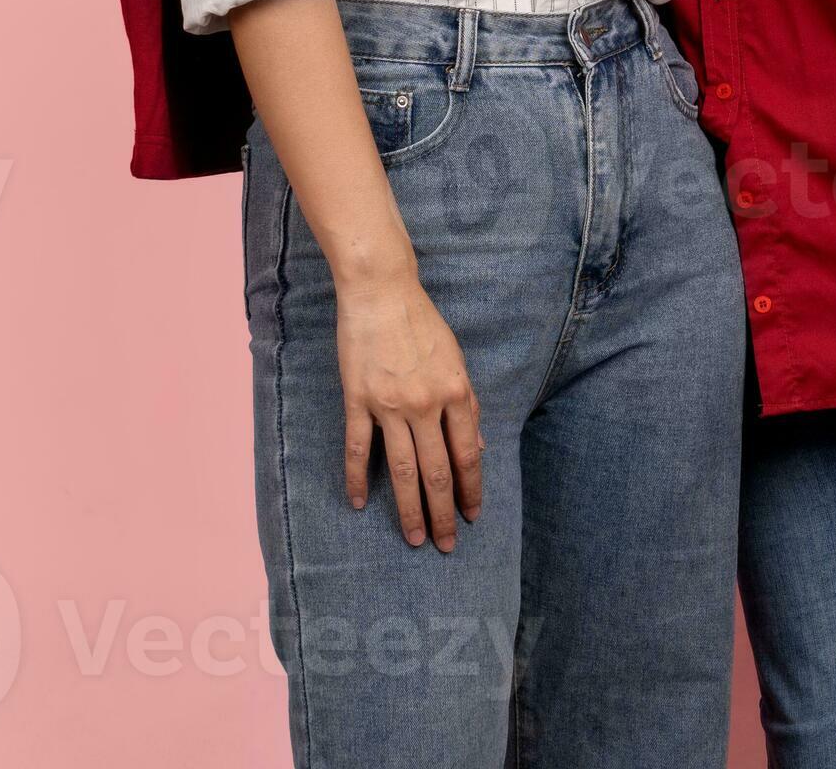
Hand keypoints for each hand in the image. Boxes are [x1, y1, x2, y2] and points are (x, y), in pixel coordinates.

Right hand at [335, 271, 485, 550]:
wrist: (381, 291)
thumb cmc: (422, 324)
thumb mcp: (456, 361)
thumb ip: (467, 406)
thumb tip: (478, 450)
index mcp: (456, 394)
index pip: (467, 456)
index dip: (471, 490)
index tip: (472, 515)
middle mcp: (427, 405)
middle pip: (437, 472)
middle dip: (444, 513)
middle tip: (447, 544)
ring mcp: (390, 405)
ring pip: (403, 470)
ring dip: (410, 509)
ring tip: (415, 539)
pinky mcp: (358, 400)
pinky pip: (359, 448)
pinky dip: (358, 478)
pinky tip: (357, 503)